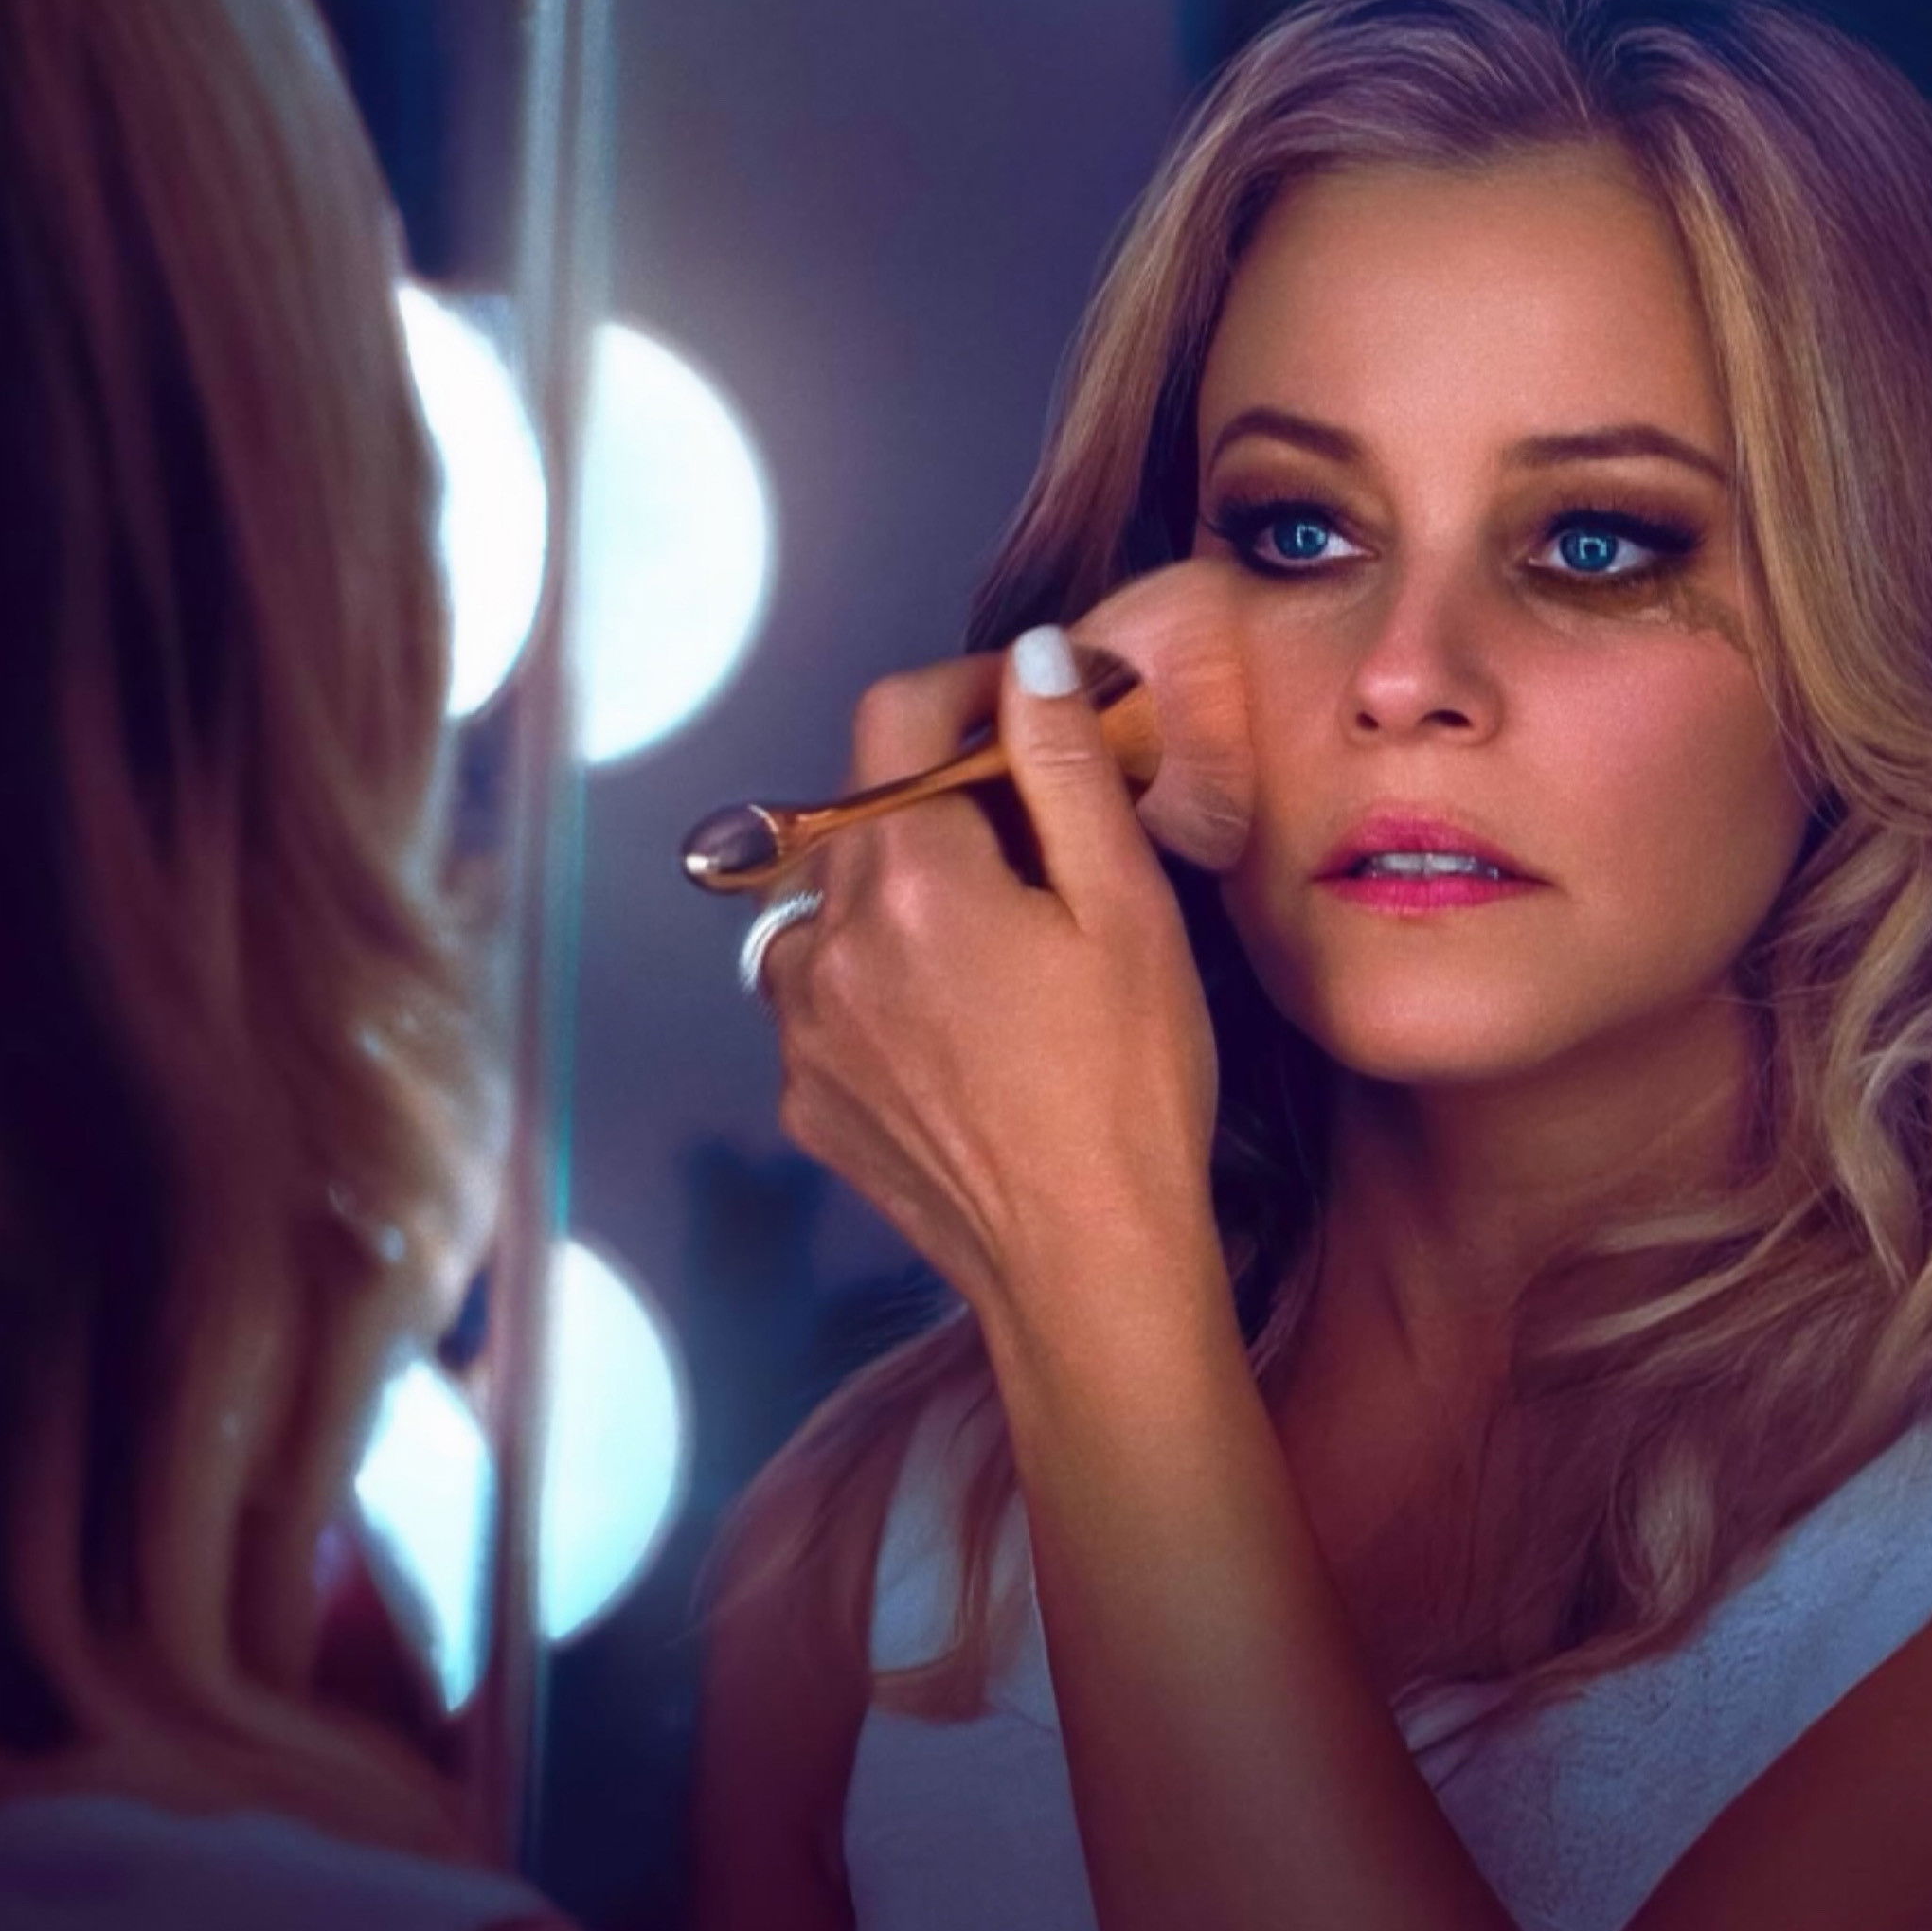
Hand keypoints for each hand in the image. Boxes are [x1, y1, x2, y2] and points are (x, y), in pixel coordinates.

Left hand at [763, 624, 1223, 1337]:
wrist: (1087, 1270)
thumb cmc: (1129, 1094)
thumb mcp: (1127, 910)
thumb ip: (1065, 769)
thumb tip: (1033, 660)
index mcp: (908, 879)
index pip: (894, 717)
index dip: (962, 690)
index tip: (1021, 709)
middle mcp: (827, 943)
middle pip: (863, 811)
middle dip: (944, 801)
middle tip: (1041, 845)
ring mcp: (802, 1027)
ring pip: (834, 905)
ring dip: (899, 898)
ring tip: (999, 954)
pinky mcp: (806, 1096)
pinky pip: (825, 998)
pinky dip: (880, 986)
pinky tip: (966, 1031)